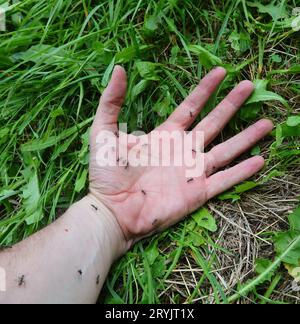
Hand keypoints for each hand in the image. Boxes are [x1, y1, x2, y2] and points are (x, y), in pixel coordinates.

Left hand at [89, 66, 272, 244]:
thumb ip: (111, 102)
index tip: (221, 71)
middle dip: (231, 104)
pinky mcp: (197, 193)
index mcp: (164, 135)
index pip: (190, 107)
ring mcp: (192, 172)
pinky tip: (259, 161)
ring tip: (268, 123)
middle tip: (249, 86)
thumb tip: (119, 69)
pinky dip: (241, 172)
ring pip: (225, 150)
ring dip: (246, 137)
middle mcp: (182, 150)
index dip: (205, 89)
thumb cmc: (107, 174)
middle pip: (213, 123)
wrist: (112, 210)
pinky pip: (224, 180)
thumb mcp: (104, 132)